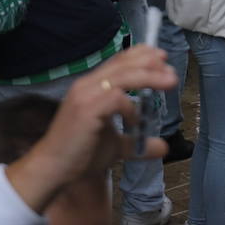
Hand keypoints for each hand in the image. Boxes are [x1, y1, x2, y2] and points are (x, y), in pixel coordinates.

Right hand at [5, 45, 176, 213]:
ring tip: (170, 82)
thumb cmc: (80, 155)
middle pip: (124, 64)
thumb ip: (138, 142)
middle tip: (171, 69)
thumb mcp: (116, 146)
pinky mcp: (86, 109)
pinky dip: (132, 106)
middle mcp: (87, 85)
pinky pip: (115, 98)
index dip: (141, 55)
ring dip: (149, 76)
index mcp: (92, 86)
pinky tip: (138, 120)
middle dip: (150, 63)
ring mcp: (85, 95)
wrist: (53, 169)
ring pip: (122, 76)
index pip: (118, 61)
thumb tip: (164, 147)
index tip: (162, 58)